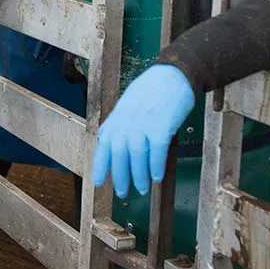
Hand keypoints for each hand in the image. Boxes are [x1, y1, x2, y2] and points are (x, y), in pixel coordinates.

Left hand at [92, 64, 194, 197]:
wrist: (171, 75)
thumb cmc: (150, 91)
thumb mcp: (127, 105)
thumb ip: (118, 123)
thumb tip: (108, 142)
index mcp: (117, 117)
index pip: (103, 144)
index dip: (100, 165)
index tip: (98, 182)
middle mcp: (127, 121)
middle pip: (118, 154)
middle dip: (119, 176)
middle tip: (122, 193)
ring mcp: (144, 123)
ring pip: (136, 156)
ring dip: (138, 175)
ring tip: (141, 188)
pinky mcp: (161, 126)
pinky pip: (156, 152)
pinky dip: (155, 166)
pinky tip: (156, 177)